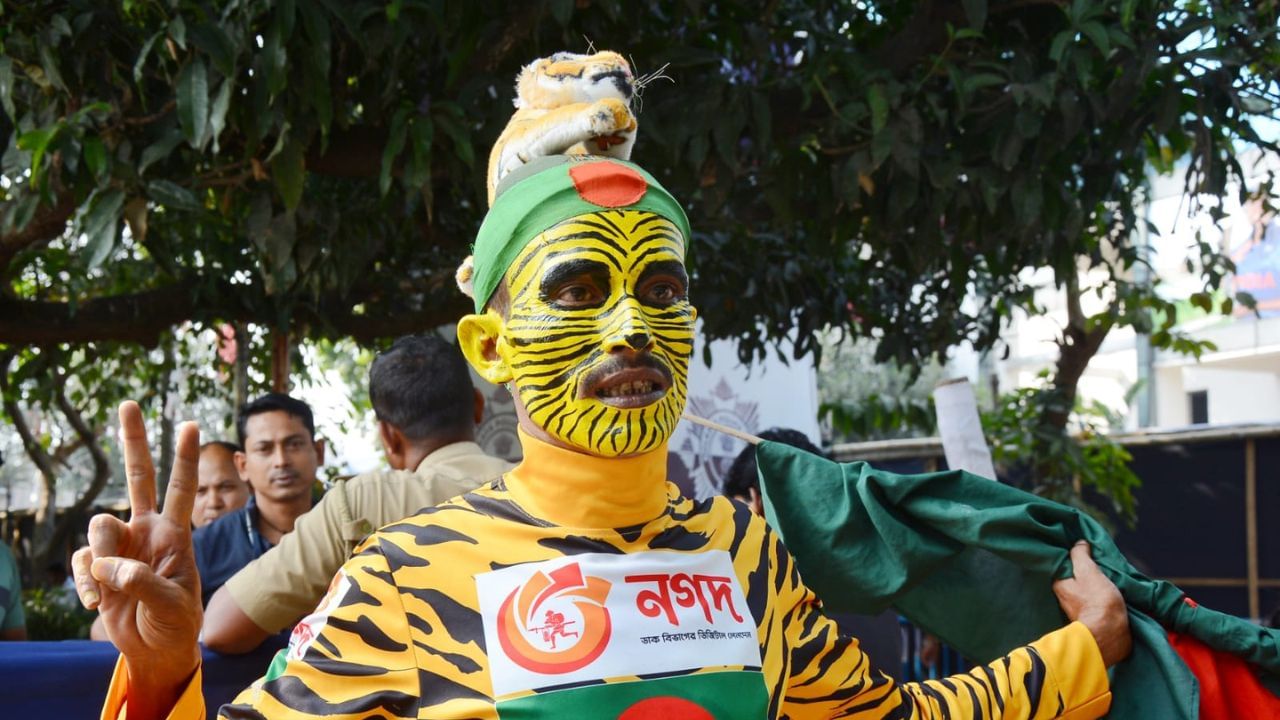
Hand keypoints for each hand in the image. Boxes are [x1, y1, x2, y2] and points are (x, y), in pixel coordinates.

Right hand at [71, 401, 202, 717]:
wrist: (156, 650)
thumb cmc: (176, 624)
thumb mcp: (171, 606)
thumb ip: (144, 583)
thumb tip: (110, 567)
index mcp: (176, 534)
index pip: (181, 489)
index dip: (184, 458)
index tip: (190, 424)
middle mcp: (148, 531)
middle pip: (139, 477)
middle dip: (133, 442)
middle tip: (130, 404)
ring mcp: (120, 547)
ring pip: (99, 526)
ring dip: (101, 556)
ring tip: (113, 587)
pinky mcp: (96, 567)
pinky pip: (81, 562)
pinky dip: (85, 583)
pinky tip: (97, 603)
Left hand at [1052, 541, 1131, 666]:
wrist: (1110, 636)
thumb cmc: (1098, 602)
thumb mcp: (1088, 572)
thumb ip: (1081, 556)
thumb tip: (1079, 543)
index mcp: (1059, 583)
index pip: (1061, 563)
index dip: (1072, 553)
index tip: (1083, 546)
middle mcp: (1064, 596)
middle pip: (1073, 575)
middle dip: (1084, 567)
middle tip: (1097, 557)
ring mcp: (1077, 607)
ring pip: (1084, 586)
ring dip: (1094, 579)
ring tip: (1106, 570)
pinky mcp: (1092, 616)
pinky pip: (1094, 597)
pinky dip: (1099, 591)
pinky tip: (1108, 586)